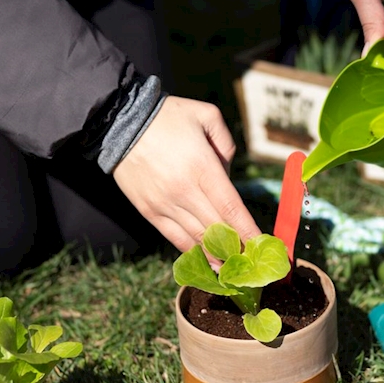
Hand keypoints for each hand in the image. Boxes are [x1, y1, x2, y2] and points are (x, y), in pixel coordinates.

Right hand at [112, 96, 261, 257]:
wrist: (120, 123)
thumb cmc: (168, 117)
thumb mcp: (206, 116)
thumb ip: (226, 145)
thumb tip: (229, 174)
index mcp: (202, 167)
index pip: (231, 208)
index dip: (249, 230)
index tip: (263, 244)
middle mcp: (184, 190)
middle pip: (217, 228)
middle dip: (239, 246)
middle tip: (254, 259)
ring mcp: (165, 204)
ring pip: (197, 238)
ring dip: (218, 255)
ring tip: (235, 266)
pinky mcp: (149, 211)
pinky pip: (175, 238)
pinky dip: (193, 251)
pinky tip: (208, 261)